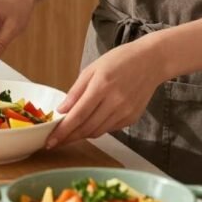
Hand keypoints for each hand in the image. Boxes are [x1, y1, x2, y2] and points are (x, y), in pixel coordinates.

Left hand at [45, 40, 162, 149]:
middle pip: (87, 128)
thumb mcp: (92, 68)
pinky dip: (97, 128)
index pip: (78, 115)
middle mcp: (114, 102)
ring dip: (82, 135)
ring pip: (98, 132)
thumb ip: (76, 91)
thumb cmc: (119, 60)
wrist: (150, 62)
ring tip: (70, 134)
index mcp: (101, 86)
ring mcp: (125, 112)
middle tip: (55, 142)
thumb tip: (62, 110)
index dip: (63, 131)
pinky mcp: (132, 118)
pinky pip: (110, 129)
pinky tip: (91, 122)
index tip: (50, 141)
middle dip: (69, 137)